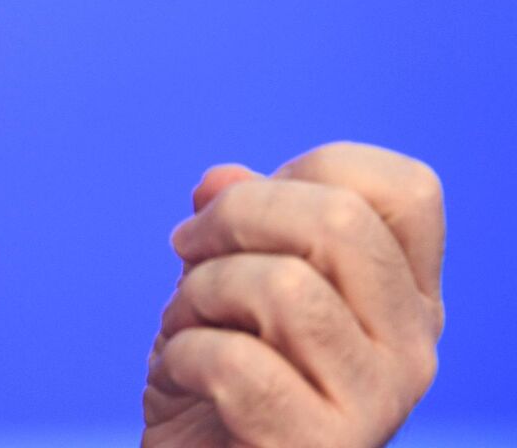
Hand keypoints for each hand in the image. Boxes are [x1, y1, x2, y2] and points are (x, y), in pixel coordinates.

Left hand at [141, 143, 444, 447]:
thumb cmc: (218, 380)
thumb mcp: (224, 284)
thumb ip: (237, 226)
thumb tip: (222, 179)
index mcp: (405, 297)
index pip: (405, 188)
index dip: (307, 173)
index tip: (246, 213)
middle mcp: (411, 347)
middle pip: (341, 219)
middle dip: (233, 217)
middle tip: (187, 249)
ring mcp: (377, 401)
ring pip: (283, 287)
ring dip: (199, 291)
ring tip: (185, 324)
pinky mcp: (320, 447)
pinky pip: (236, 362)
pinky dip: (183, 354)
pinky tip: (182, 377)